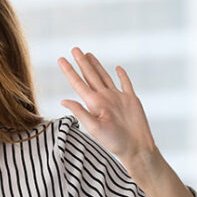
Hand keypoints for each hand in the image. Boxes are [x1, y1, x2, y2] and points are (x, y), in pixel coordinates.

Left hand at [57, 48, 195, 196]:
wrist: (136, 147)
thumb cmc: (115, 141)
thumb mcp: (94, 127)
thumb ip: (80, 112)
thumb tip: (63, 101)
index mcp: (94, 103)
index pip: (79, 83)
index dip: (70, 71)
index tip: (61, 59)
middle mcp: (104, 98)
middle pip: (90, 75)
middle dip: (82, 62)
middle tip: (74, 49)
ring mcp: (118, 97)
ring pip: (105, 76)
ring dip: (96, 66)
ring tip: (88, 55)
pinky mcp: (131, 99)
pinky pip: (126, 83)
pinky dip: (122, 75)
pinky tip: (118, 68)